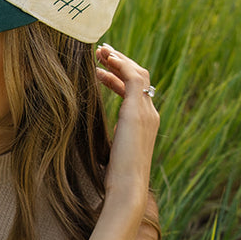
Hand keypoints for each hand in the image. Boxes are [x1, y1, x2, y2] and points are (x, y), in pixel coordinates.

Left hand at [95, 43, 159, 209]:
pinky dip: (122, 65)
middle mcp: (150, 115)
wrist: (127, 188)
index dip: (117, 78)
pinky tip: (106, 59)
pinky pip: (134, 78)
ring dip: (119, 59)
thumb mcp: (110, 155)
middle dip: (119, 63)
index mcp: (144, 124)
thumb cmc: (115, 179)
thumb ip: (108, 141)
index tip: (100, 70)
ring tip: (100, 51)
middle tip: (101, 52)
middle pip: (139, 79)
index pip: (134, 92)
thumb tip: (90, 142)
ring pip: (138, 74)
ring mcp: (147, 112)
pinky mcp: (139, 111)